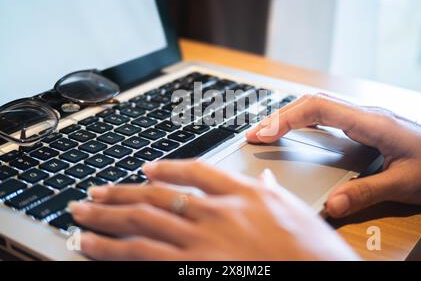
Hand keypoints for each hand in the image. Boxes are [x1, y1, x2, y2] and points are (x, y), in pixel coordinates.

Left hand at [69, 161, 357, 260]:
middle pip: (158, 194)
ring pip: (143, 221)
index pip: (196, 171)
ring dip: (107, 216)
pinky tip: (92, 246)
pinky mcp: (192, 269)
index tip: (147, 167)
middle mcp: (218, 212)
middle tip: (95, 191)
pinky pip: (143, 255)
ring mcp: (203, 241)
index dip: (167, 167)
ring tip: (81, 212)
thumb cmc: (314, 252)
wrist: (322, 276)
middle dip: (122, 192)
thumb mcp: (297, 213)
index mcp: (244, 194)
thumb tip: (262, 180)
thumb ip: (272, 193)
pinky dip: (113, 249)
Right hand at [247, 93, 420, 217]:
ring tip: (268, 133)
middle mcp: (365, 115)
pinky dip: (305, 121)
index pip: (319, 108)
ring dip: (291, 117)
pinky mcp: (366, 126)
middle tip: (255, 135)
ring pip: (319, 107)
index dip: (287, 118)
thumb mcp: (404, 184)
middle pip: (313, 103)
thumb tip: (331, 205)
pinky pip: (328, 116)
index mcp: (371, 122)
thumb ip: (365, 194)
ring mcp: (365, 118)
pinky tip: (297, 132)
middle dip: (281, 116)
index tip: (264, 133)